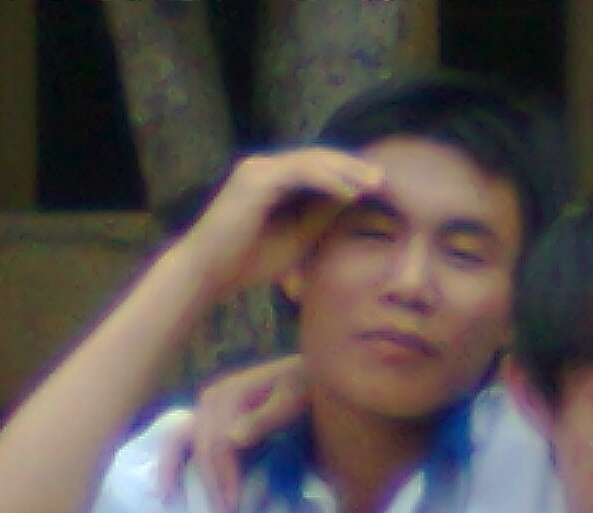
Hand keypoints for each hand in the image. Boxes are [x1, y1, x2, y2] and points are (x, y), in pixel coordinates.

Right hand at [159, 355, 309, 512]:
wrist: (304, 374)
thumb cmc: (303, 387)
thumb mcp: (293, 398)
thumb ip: (267, 417)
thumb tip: (233, 438)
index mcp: (227, 395)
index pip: (217, 445)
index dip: (223, 478)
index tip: (234, 508)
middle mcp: (210, 400)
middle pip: (197, 447)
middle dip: (207, 484)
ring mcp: (207, 408)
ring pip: (179, 440)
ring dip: (173, 470)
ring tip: (170, 499)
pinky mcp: (210, 417)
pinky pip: (187, 440)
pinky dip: (179, 461)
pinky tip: (175, 484)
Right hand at [172, 147, 383, 297]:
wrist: (209, 273)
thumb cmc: (249, 260)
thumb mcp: (298, 237)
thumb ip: (320, 217)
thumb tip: (352, 202)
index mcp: (273, 180)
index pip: (317, 169)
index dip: (348, 175)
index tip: (378, 189)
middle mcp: (264, 168)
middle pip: (317, 158)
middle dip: (352, 167)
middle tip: (383, 179)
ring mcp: (258, 170)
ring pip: (310, 160)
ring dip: (345, 170)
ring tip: (373, 183)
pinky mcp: (255, 180)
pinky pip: (298, 172)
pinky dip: (326, 179)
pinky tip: (349, 191)